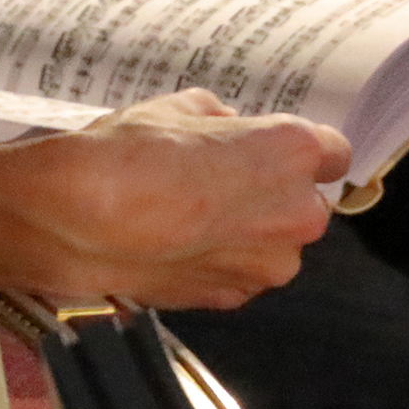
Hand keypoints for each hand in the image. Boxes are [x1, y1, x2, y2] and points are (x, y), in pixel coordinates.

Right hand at [0, 89, 350, 309]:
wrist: (75, 222)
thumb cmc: (125, 153)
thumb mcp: (175, 108)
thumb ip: (221, 122)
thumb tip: (229, 133)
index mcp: (292, 154)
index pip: (334, 152)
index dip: (301, 149)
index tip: (273, 148)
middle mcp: (297, 215)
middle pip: (305, 203)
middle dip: (271, 192)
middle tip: (218, 179)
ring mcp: (267, 266)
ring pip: (272, 244)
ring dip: (245, 232)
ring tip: (187, 215)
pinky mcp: (233, 300)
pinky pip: (239, 274)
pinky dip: (217, 261)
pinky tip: (174, 244)